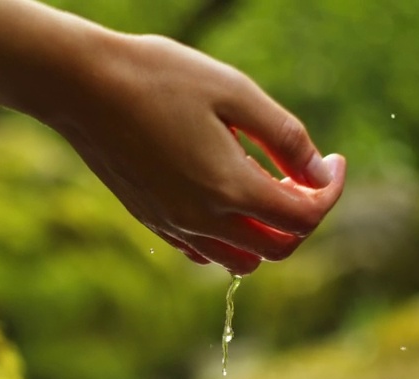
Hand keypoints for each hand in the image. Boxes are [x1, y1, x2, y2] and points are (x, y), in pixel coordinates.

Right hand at [48, 35, 345, 274]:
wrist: (83, 86)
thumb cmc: (160, 77)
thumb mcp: (236, 93)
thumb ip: (286, 138)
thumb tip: (321, 171)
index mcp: (229, 188)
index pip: (304, 218)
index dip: (331, 192)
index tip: (334, 162)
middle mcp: (202, 219)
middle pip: (278, 249)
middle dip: (302, 216)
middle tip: (300, 174)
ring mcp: (174, 226)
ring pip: (240, 261)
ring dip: (265, 234)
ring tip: (263, 186)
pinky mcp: (152, 221)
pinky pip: (203, 252)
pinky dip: (227, 238)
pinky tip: (223, 196)